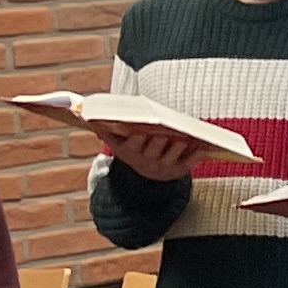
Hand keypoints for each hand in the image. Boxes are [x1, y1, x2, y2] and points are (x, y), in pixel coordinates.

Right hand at [92, 121, 206, 184]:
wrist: (146, 173)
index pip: (134, 141)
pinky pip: (189, 162)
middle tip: (169, 126)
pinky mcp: (178, 171)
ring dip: (180, 143)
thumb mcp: (116, 140)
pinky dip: (196, 154)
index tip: (146, 123)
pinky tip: (203, 145)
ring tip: (187, 133)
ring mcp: (162, 166)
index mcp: (129, 151)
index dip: (140, 133)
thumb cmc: (132, 146)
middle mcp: (145, 161)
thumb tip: (84, 114)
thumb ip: (104, 128)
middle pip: (156, 145)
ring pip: (173, 152)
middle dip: (161, 136)